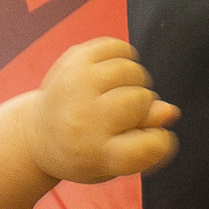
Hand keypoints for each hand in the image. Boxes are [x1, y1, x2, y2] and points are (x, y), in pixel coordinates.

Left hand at [30, 39, 179, 186]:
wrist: (39, 134)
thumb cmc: (86, 151)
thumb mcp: (116, 162)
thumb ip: (147, 141)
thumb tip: (169, 111)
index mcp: (97, 152)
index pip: (150, 145)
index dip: (159, 142)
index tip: (149, 141)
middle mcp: (83, 119)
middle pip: (142, 100)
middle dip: (143, 106)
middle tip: (125, 116)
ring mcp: (76, 85)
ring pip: (132, 71)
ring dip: (135, 82)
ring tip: (118, 94)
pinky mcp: (73, 61)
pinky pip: (118, 46)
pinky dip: (124, 57)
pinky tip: (113, 75)